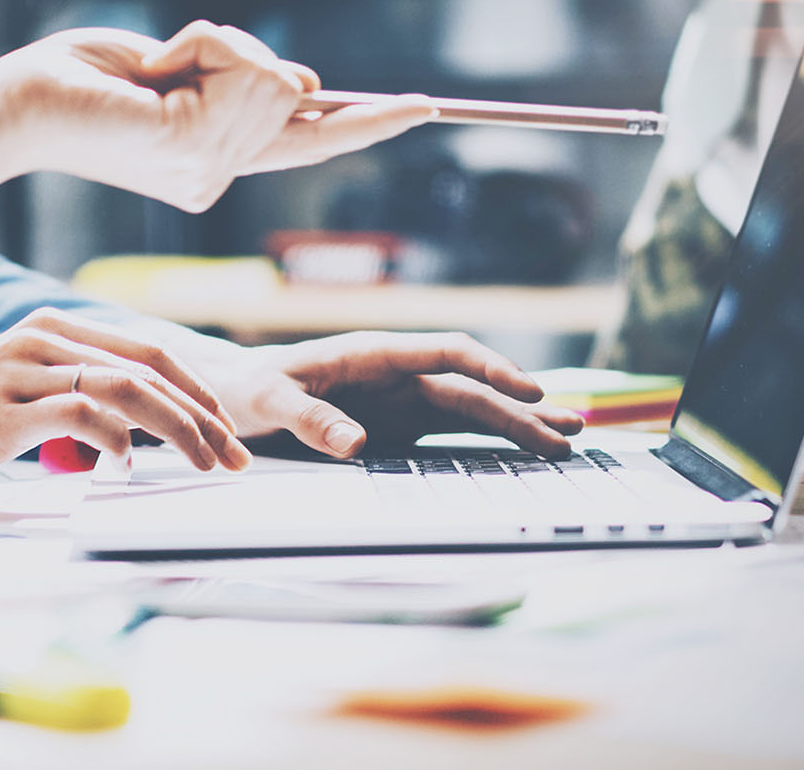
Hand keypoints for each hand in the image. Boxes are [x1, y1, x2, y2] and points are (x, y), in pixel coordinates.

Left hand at [0, 22, 435, 211]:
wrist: (23, 102)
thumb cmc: (83, 78)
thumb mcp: (174, 67)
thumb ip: (238, 79)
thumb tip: (307, 84)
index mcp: (214, 160)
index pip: (309, 143)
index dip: (369, 123)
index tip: (425, 109)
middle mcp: (218, 176)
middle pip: (292, 90)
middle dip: (237, 51)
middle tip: (165, 62)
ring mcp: (212, 171)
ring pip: (276, 76)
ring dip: (216, 45)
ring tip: (155, 69)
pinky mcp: (198, 149)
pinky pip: (248, 69)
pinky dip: (205, 45)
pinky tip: (156, 71)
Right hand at [0, 308, 249, 517]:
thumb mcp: (24, 402)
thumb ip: (76, 399)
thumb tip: (136, 428)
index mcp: (49, 330)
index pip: (145, 349)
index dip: (197, 387)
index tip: (227, 429)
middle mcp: (40, 339)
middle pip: (149, 365)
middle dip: (204, 411)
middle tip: (237, 452)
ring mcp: (22, 370)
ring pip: (127, 388)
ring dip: (180, 429)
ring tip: (207, 463)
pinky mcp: (6, 410)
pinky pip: (83, 414)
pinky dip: (119, 441)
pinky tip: (128, 466)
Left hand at [175, 330, 584, 459]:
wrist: (232, 395)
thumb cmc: (248, 388)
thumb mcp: (269, 402)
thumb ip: (310, 419)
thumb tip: (357, 444)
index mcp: (372, 352)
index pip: (444, 352)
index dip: (489, 367)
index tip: (527, 388)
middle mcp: (397, 373)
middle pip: (471, 386)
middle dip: (521, 406)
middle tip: (571, 430)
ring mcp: (403, 400)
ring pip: (472, 408)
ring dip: (518, 423)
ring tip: (568, 439)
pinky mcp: (400, 428)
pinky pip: (453, 433)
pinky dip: (491, 441)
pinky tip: (527, 452)